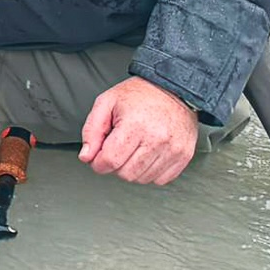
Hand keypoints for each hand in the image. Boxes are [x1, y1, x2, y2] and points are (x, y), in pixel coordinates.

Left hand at [79, 76, 198, 184]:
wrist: (174, 89)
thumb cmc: (140, 94)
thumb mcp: (107, 102)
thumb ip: (91, 130)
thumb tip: (86, 156)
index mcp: (135, 125)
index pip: (110, 161)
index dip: (98, 162)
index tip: (99, 155)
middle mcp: (157, 140)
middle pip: (125, 174)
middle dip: (116, 165)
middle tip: (119, 147)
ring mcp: (173, 150)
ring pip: (142, 179)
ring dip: (133, 169)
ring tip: (135, 148)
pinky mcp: (184, 156)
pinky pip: (160, 180)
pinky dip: (151, 171)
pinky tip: (148, 154)